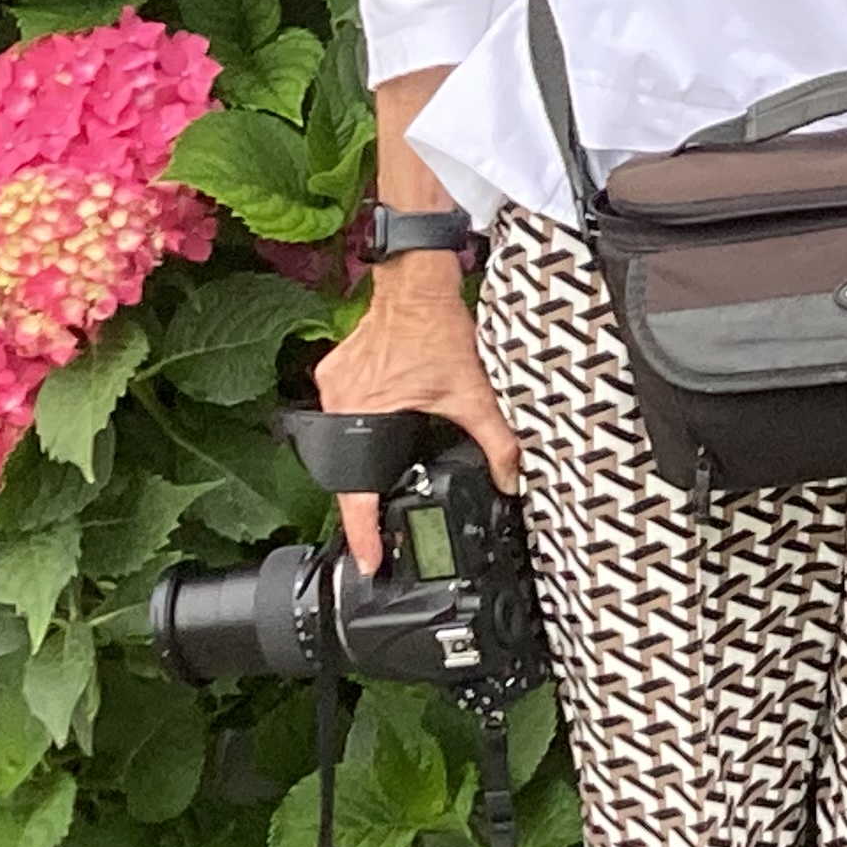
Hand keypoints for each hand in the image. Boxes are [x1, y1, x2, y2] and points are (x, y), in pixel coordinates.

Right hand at [313, 259, 519, 574]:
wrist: (417, 286)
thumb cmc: (439, 332)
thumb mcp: (475, 394)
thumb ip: (498, 440)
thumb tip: (513, 477)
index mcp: (366, 415)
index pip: (356, 491)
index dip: (362, 531)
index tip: (367, 560)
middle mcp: (341, 404)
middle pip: (348, 465)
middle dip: (369, 488)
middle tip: (388, 509)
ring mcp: (334, 388)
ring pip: (347, 436)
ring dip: (369, 450)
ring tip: (391, 457)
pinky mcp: (336, 373)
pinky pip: (346, 409)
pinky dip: (366, 419)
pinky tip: (389, 414)